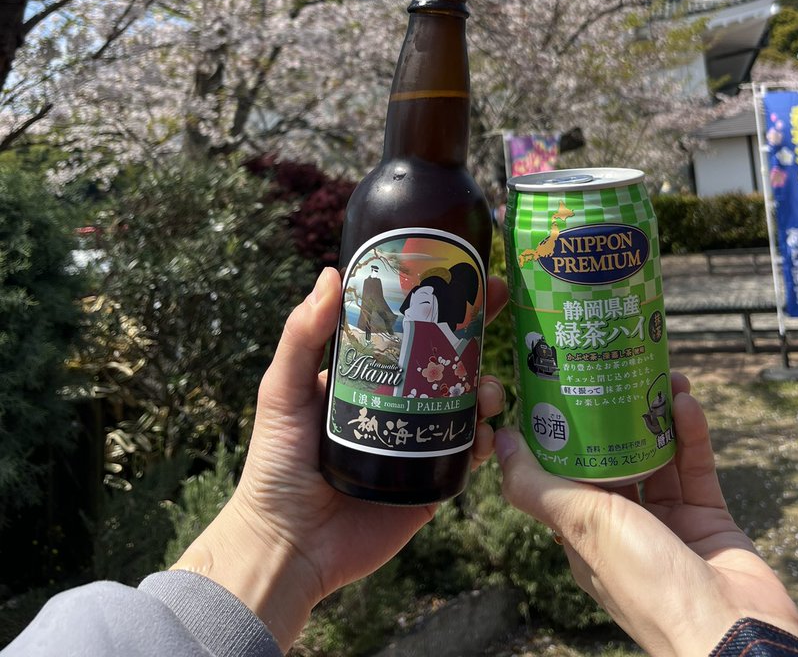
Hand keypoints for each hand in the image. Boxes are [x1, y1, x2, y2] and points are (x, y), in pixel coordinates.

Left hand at [172, 266, 507, 651]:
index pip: (407, 327)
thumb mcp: (282, 390)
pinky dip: (487, 440)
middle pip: (447, 358)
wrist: (288, 547)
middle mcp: (397, 401)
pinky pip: (470, 454)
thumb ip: (302, 335)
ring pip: (467, 402)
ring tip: (491, 389)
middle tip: (496, 306)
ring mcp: (417, 440)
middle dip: (477, 332)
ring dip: (489, 386)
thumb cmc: (276, 464)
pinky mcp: (432, 481)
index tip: (466, 273)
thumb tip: (331, 274)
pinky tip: (488, 432)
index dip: (437, 301)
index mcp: (366, 374)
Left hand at [495, 374, 797, 656]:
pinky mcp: (710, 522)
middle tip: (615, 368)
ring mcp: (669, 527)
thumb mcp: (583, 529)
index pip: (564, 475)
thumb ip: (540, 488)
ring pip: (658, 456)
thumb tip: (503, 443)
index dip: (562, 431)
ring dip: (657, 415)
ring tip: (659, 373)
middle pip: (613, 458)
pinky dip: (692, 434)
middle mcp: (624, 531)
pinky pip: (697, 468)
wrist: (734, 634)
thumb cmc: (650, 586)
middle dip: (614, 414)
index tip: (563, 385)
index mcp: (585, 538)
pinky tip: (686, 400)